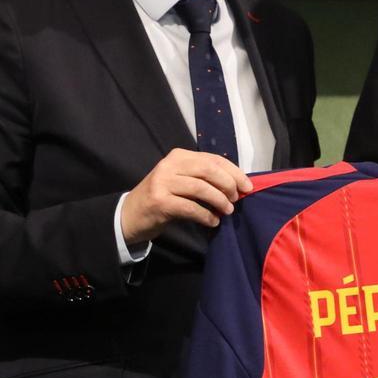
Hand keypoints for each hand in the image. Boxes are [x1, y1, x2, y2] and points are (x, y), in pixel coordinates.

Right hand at [121, 149, 252, 243]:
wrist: (130, 215)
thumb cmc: (162, 198)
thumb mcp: (181, 181)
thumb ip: (204, 178)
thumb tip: (237, 185)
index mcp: (179, 156)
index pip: (213, 159)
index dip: (234, 172)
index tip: (247, 186)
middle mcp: (170, 165)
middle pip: (209, 170)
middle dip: (228, 184)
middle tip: (236, 199)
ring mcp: (163, 182)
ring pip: (201, 188)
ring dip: (219, 201)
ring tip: (227, 211)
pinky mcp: (160, 202)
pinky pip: (190, 208)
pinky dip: (206, 216)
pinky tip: (212, 222)